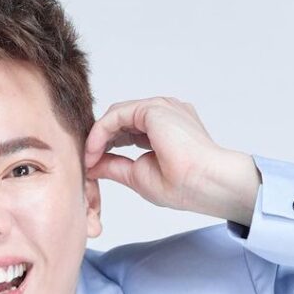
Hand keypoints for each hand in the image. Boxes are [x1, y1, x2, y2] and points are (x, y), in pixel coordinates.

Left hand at [83, 97, 258, 221]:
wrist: (206, 184)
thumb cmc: (185, 186)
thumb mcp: (138, 176)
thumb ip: (115, 166)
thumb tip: (91, 166)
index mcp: (166, 129)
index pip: (127, 131)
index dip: (106, 146)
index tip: (93, 166)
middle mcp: (164, 114)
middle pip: (120, 121)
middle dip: (100, 140)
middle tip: (86, 162)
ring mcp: (161, 108)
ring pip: (117, 116)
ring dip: (98, 137)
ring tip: (88, 159)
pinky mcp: (154, 109)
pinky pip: (116, 115)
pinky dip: (100, 132)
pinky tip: (93, 151)